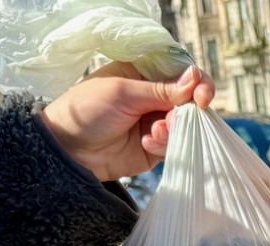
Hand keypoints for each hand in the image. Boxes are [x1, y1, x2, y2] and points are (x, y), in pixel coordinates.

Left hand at [40, 61, 215, 182]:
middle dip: (190, 110)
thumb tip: (195, 78)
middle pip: (189, 100)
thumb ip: (161, 89)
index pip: (181, 72)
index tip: (201, 94)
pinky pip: (174, 144)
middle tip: (183, 116)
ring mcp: (155, 121)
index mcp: (145, 74)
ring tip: (154, 133)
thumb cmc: (87, 110)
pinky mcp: (155, 146)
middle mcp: (154, 96)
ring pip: (185, 124)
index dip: (197, 81)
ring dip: (175, 129)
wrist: (68, 149)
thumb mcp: (123, 92)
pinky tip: (145, 143)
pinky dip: (165, 144)